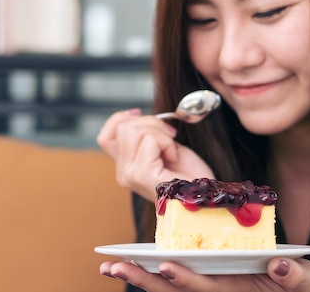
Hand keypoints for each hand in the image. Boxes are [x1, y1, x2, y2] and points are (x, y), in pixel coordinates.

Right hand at [97, 109, 213, 200]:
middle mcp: (124, 173)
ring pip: (133, 131)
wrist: (204, 196)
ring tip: (172, 149)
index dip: (120, 119)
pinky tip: (174, 156)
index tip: (138, 114)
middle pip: (123, 128)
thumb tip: (137, 117)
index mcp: (126, 167)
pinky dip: (167, 143)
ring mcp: (130, 175)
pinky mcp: (142, 175)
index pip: (105, 137)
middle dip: (151, 124)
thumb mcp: (163, 148)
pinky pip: (149, 140)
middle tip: (170, 137)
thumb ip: (146, 136)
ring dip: (159, 133)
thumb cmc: (190, 176)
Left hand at [100, 258, 309, 291]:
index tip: (165, 265)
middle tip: (116, 266)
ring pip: (166, 287)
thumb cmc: (298, 288)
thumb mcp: (308, 282)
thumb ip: (297, 278)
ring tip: (109, 266)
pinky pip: (169, 280)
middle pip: (175, 291)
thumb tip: (276, 265)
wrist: (290, 291)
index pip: (206, 288)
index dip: (185, 279)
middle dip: (145, 280)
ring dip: (138, 278)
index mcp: (236, 291)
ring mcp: (205, 288)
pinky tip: (124, 263)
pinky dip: (146, 273)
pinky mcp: (200, 281)